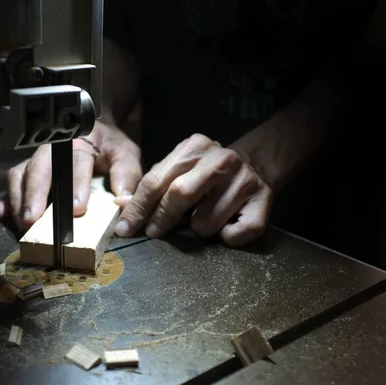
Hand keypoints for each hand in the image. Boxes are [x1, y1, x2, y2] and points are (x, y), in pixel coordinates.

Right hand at [0, 121, 142, 230]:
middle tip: (33, 220)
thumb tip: (125, 200)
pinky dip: (4, 199)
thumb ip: (127, 175)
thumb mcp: (125, 155)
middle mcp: (52, 148)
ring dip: (19, 200)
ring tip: (23, 224)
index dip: (76, 185)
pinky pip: (11, 184)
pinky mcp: (27, 172)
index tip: (77, 209)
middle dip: (35, 194)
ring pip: (20, 174)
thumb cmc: (109, 146)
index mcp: (79, 141)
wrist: (95, 134)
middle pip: (39, 167)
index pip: (77, 162)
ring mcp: (36, 160)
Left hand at [114, 134, 272, 245]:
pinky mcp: (265, 200)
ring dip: (200, 230)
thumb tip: (120, 205)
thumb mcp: (177, 171)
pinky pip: (236, 234)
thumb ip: (151, 187)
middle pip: (179, 195)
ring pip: (206, 222)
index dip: (138, 207)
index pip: (156, 180)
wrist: (256, 164)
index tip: (125, 228)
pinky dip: (227, 238)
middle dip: (162, 219)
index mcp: (194, 147)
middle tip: (155, 233)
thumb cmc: (206, 174)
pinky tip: (228, 225)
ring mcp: (245, 179)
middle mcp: (222, 158)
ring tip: (205, 219)